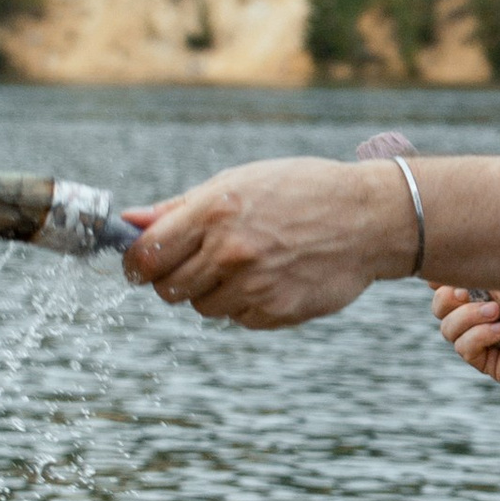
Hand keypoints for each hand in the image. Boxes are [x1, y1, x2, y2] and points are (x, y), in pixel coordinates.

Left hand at [123, 159, 414, 327]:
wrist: (370, 218)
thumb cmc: (301, 192)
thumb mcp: (238, 182)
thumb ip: (180, 207)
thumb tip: (129, 220)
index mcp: (215, 211)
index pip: (146, 255)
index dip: (135, 264)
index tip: (140, 265)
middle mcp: (230, 250)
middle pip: (168, 288)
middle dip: (173, 278)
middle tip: (198, 262)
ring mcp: (254, 285)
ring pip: (202, 307)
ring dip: (213, 291)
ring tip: (247, 263)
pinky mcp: (276, 312)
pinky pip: (238, 318)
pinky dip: (246, 303)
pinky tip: (273, 277)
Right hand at [429, 282, 499, 390]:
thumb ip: (468, 268)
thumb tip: (431, 272)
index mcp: (484, 291)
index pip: (444, 287)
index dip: (442, 283)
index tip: (452, 277)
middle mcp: (480, 315)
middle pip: (439, 309)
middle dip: (450, 300)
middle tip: (470, 293)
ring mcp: (482, 340)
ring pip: (448, 330)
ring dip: (470, 318)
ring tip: (498, 314)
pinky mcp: (486, 362)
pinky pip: (463, 348)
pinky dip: (480, 337)